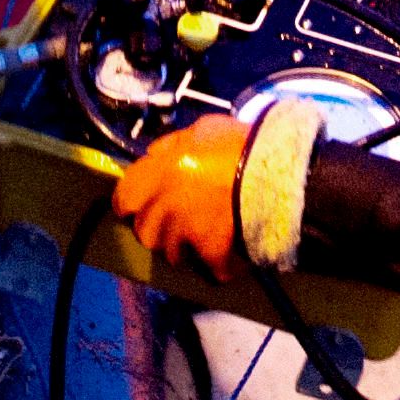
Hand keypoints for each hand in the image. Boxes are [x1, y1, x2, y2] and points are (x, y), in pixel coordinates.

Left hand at [115, 117, 250, 279]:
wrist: (276, 173)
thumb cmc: (238, 145)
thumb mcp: (201, 130)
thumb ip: (171, 146)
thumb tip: (154, 155)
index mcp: (155, 175)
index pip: (124, 199)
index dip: (133, 201)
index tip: (143, 201)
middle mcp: (162, 209)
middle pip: (145, 232)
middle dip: (158, 227)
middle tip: (178, 217)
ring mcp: (184, 237)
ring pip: (171, 254)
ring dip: (183, 248)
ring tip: (203, 235)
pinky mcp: (211, 257)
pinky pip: (211, 269)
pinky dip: (220, 264)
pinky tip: (230, 254)